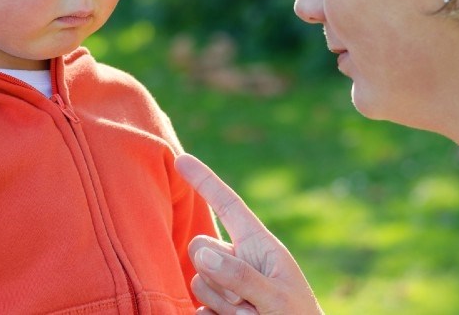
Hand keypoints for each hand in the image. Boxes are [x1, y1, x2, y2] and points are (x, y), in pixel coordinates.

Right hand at [175, 154, 322, 314]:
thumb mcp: (278, 298)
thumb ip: (242, 276)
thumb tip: (203, 252)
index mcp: (259, 245)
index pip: (228, 205)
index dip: (205, 181)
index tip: (181, 158)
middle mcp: (238, 261)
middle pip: (200, 250)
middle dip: (218, 277)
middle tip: (249, 305)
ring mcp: (225, 287)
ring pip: (197, 282)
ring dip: (221, 305)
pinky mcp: (214, 311)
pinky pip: (195, 310)